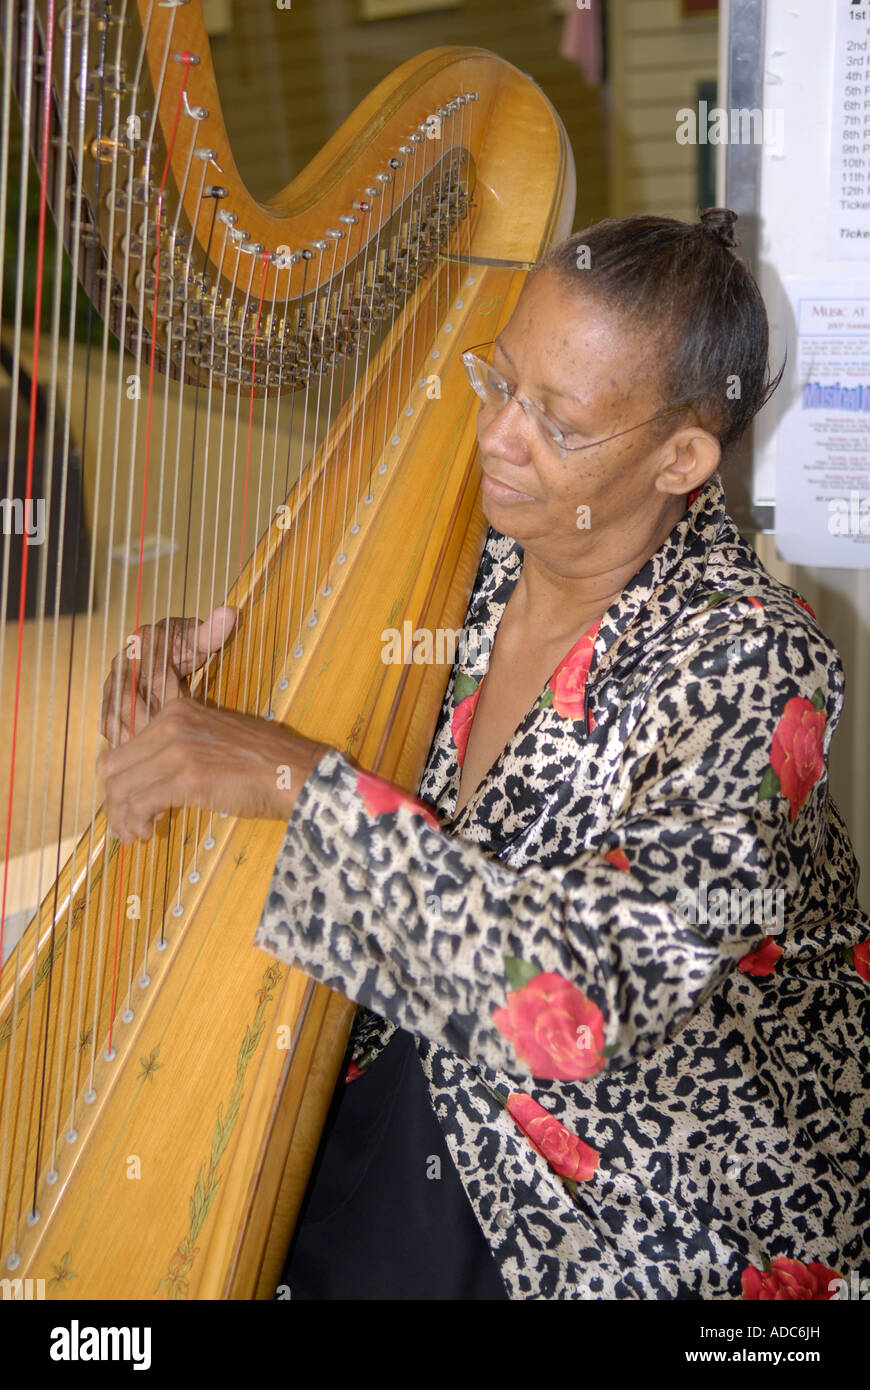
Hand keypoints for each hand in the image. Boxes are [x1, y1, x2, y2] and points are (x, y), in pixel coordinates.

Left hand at [98, 698, 327, 843]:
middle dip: (113, 802)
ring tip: (135, 834)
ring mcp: (176, 750)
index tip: (127, 801)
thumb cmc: (264, 761)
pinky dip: (136, 824)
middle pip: (112, 768)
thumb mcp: (215, 735)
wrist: (294, 771)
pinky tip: (147, 833)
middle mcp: (170, 724)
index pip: (122, 746)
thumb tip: (153, 776)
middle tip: (125, 824)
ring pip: (120, 788)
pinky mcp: (186, 779)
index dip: (118, 780)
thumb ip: (181, 744)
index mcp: (175, 710)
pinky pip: (139, 805)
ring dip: (122, 818)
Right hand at [99, 605, 236, 746]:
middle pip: (126, 701)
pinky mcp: (108, 704)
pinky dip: (123, 744)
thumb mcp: (201, 637)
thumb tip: (230, 614)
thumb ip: (212, 632)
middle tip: (166, 748)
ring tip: (152, 760)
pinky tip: (140, 761)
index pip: (153, 673)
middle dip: (145, 726)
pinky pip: (109, 726)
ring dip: (131, 739)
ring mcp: (112, 684)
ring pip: (113, 717)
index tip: (183, 715)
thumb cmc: (188, 643)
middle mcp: (122, 662)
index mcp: (145, 642)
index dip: (168, 696)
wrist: (167, 648)